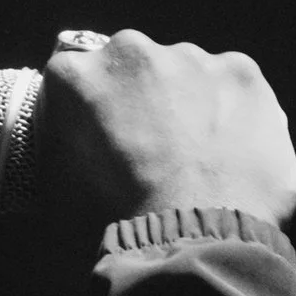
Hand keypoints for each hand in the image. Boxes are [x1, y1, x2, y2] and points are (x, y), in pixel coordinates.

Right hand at [34, 28, 295, 227]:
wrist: (193, 244)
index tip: (104, 141)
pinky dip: (234, 112)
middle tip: (153, 154)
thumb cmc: (115, 227)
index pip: (76, 79)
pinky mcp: (240, 72)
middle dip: (142, 100)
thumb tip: (67, 154)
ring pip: (187, 74)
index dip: (91, 112)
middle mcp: (130, 51)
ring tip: (199, 161)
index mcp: (75, 76)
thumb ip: (57, 152)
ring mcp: (191, 58)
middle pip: (134, 68)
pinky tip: (231, 155)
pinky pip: (233, 86)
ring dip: (189, 104)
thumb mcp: (55, 193)